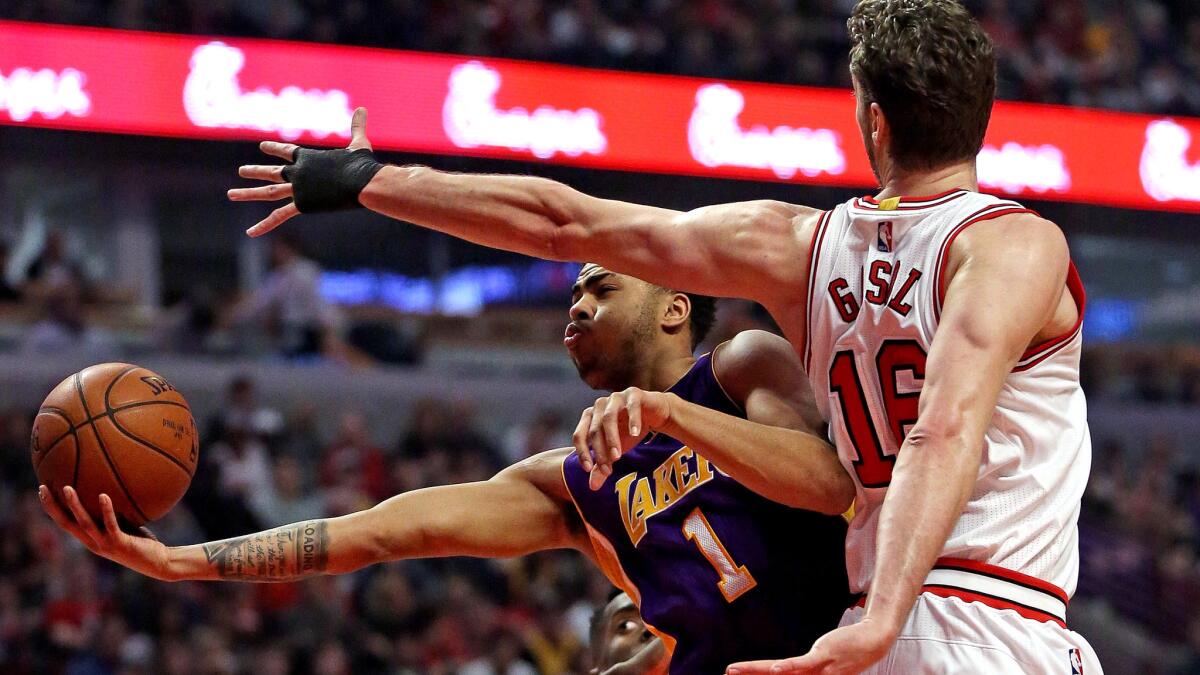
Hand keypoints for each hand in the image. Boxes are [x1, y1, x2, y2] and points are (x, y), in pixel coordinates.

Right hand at [38, 485, 172, 580]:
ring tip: (67, 488)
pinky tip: (104, 495)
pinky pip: (111, 525)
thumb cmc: (142, 542)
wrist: (159, 563)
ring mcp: (106, 544)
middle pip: (66, 524)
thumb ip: (114, 513)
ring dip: (75, 506)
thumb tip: (110, 487)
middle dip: (53, 507)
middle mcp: (93, 543)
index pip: (65, 523)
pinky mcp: (120, 544)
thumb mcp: (124, 525)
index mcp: (90, 539)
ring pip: (85, 524)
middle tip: (43, 488)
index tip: (42, 491)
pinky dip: (106, 510)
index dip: (52, 509)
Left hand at [228, 106, 382, 235]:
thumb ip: (357, 127)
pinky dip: (263, 225)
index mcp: (309, 157)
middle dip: (256, 171)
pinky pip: (278, 216)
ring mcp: (297, 188)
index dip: (275, 149)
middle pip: (272, 171)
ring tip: (231, 194)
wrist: (361, 183)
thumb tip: (362, 108)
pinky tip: (250, 232)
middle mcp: (298, 171)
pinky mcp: (301, 204)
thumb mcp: (359, 145)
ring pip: (267, 192)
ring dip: (247, 192)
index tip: (263, 147)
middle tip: (242, 171)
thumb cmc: (362, 165)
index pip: (287, 152)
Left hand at [573, 388, 673, 489]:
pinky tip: (635, 434)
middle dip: (600, 452)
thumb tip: (593, 487)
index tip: (588, 469)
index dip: (582, 452)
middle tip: (608, 471)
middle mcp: (600, 405)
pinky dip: (632, 420)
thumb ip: (603, 466)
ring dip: (612, 439)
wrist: (654, 414)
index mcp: (590, 417)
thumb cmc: (628, 431)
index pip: (579, 435)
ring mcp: (616, 397)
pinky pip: (631, 406)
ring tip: (618, 456)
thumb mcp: (615, 451)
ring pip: (609, 417)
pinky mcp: (634, 393)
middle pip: (595, 429)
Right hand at [726, 619, 894, 674]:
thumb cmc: (845, 653)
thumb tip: (780, 668)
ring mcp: (816, 672)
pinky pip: (801, 665)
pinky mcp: (823, 658)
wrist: (871, 643)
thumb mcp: (820, 662)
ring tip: (733, 671)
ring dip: (755, 673)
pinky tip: (773, 671)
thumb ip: (801, 668)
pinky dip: (786, 669)